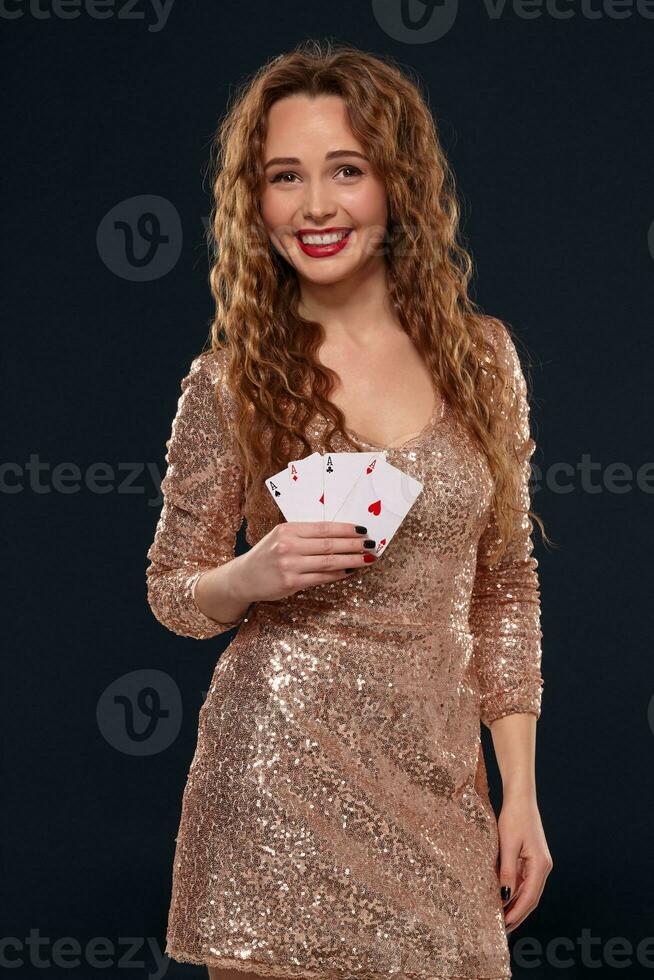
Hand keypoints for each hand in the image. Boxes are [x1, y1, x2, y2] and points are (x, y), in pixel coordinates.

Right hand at [235, 521, 376, 603]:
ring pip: (329, 561)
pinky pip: (321, 577)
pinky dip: (338, 574)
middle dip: (354, 544)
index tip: (363, 530)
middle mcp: (288, 545)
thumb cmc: (267, 555)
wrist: (244, 577)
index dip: (346, 529)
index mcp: (288, 529)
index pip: (324, 527)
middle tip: (372, 544)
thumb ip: (306, 536)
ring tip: (367, 558)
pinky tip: (350, 571)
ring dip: (352, 560)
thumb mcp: (281, 537)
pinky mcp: (291, 582)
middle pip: (330, 544)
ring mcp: (289, 564)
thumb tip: (340, 536)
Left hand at [497, 794, 552, 932]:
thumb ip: (507, 871)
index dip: (517, 913)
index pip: (529, 897)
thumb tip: (504, 896)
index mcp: (540, 865)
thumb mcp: (507, 845)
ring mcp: (539, 863)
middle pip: (531, 898)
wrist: (521, 798)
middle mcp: (543, 867)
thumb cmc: (514, 818)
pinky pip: (525, 880)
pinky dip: (516, 891)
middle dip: (518, 914)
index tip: (504, 925)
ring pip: (528, 891)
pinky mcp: (533, 859)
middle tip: (503, 929)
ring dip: (517, 904)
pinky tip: (505, 898)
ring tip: (502, 917)